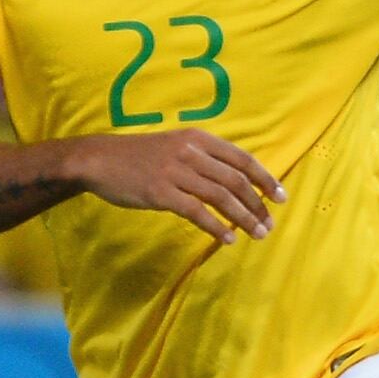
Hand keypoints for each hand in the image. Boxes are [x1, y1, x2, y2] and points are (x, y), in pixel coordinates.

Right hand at [62, 128, 280, 242]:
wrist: (97, 159)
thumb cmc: (137, 156)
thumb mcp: (174, 145)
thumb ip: (203, 157)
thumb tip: (235, 180)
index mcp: (197, 139)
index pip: (242, 159)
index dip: (266, 179)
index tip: (281, 198)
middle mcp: (190, 153)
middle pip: (235, 181)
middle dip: (257, 205)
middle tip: (269, 224)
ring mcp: (174, 172)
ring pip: (221, 198)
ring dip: (243, 218)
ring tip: (256, 234)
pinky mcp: (159, 192)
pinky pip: (196, 212)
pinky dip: (216, 227)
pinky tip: (227, 238)